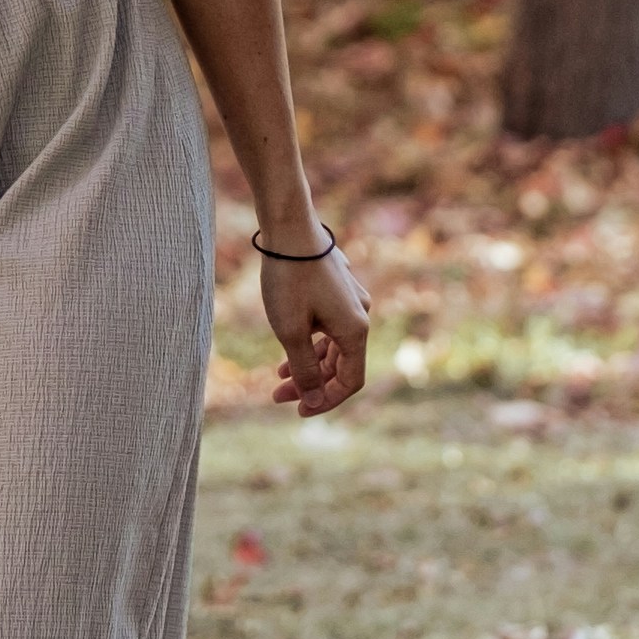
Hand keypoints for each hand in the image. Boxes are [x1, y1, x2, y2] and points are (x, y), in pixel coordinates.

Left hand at [258, 233, 369, 418]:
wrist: (289, 227)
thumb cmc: (289, 280)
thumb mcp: (291, 332)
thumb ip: (305, 370)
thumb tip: (314, 401)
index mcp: (355, 331)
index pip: (350, 381)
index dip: (326, 401)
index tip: (298, 410)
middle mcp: (360, 316)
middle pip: (341, 365)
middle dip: (312, 384)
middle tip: (277, 395)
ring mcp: (351, 301)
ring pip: (334, 346)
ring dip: (309, 364)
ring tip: (279, 376)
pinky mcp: (339, 289)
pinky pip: (329, 327)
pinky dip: (311, 342)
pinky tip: (289, 347)